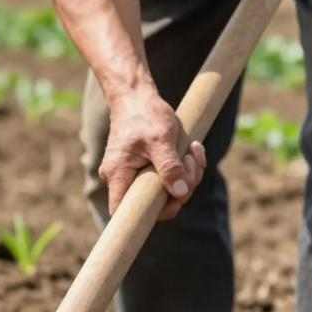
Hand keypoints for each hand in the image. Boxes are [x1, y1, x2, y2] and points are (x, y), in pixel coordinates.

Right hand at [100, 85, 205, 219]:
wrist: (137, 95)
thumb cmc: (144, 113)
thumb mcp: (161, 139)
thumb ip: (170, 167)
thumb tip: (181, 193)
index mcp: (118, 174)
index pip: (122, 212)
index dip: (147, 216)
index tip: (174, 200)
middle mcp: (121, 179)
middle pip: (153, 203)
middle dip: (180, 188)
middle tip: (191, 162)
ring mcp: (133, 175)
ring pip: (165, 191)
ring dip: (187, 175)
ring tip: (193, 151)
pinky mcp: (146, 169)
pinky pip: (167, 179)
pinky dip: (183, 168)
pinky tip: (191, 150)